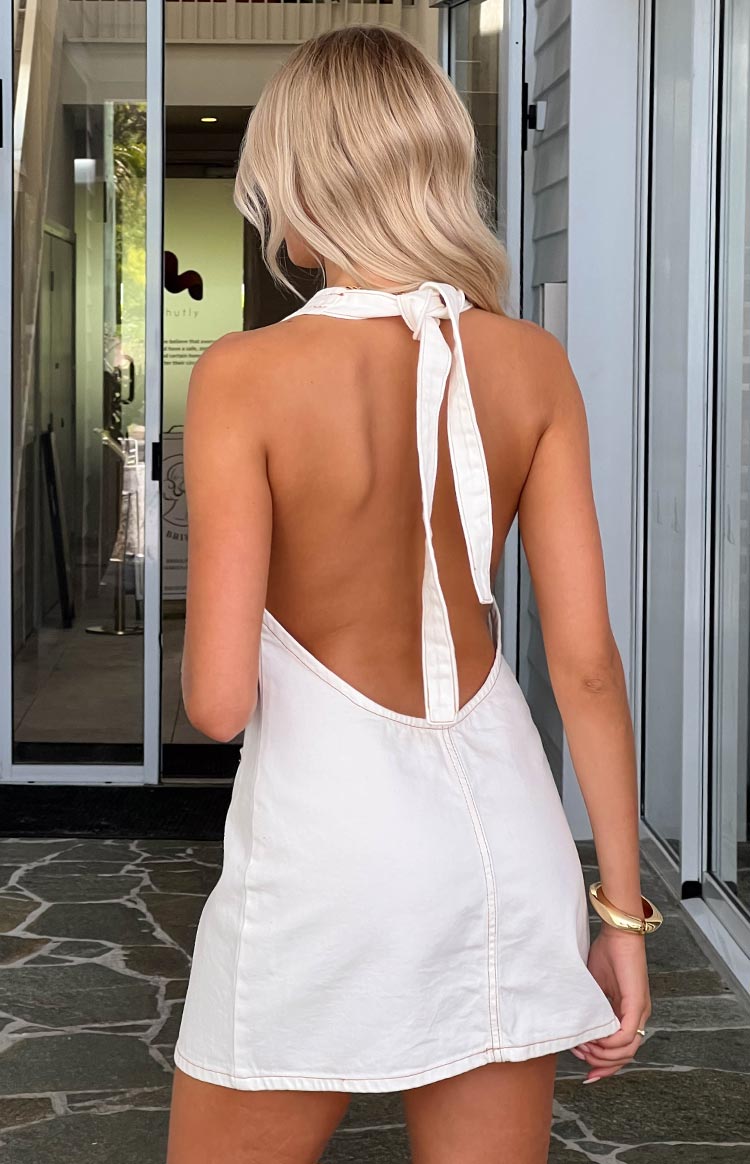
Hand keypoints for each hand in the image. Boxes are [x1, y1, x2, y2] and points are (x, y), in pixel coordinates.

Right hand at [570, 926, 651, 1082]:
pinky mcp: (637, 1003)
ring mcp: (639, 1012)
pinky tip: (595, 1040)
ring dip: (603, 1055)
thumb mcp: (594, 986)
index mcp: (628, 1014)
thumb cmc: (606, 953)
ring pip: (627, 1051)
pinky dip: (610, 1043)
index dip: (605, 1064)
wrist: (619, 932)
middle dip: (602, 1065)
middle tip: (582, 1060)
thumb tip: (575, 1026)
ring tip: (585, 1048)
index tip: (587, 1071)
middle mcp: (638, 1017)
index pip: (621, 1050)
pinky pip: (626, 1035)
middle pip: (625, 1057)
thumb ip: (590, 1008)